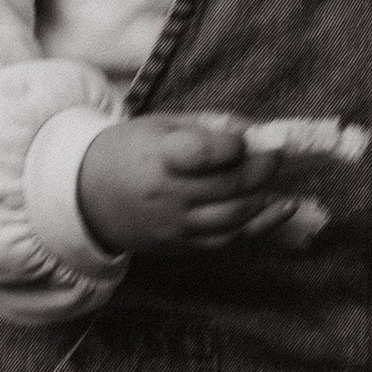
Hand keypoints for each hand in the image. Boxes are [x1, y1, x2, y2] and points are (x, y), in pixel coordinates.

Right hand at [75, 113, 307, 257]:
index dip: (231, 146)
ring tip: (278, 180)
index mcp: (158, 157)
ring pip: (234, 217)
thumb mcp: (160, 125)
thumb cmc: (129, 151)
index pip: (201, 154)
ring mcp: (175, 224)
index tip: (244, 139)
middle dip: (261, 169)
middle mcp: (167, 194)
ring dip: (264, 198)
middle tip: (276, 155)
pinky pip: (229, 240)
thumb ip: (207, 126)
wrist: (88, 198)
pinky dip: (261, 225)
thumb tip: (255, 128)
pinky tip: (282, 208)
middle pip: (227, 186)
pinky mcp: (182, 246)